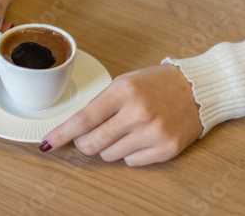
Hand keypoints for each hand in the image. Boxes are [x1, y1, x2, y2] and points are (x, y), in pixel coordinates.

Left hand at [39, 64, 202, 165]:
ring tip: (125, 130)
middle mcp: (138, 113)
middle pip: (92, 143)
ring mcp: (153, 133)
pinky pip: (130, 162)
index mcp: (124, 91)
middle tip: (89, 137)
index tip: (47, 144)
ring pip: (109, 155)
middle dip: (84, 144)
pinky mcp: (166, 149)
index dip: (62, 134)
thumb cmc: (156, 84)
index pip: (83, 119)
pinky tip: (140, 137)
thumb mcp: (124, 83)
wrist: (197, 89)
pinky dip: (129, 153)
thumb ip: (100, 104)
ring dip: (109, 147)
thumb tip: (75, 129)